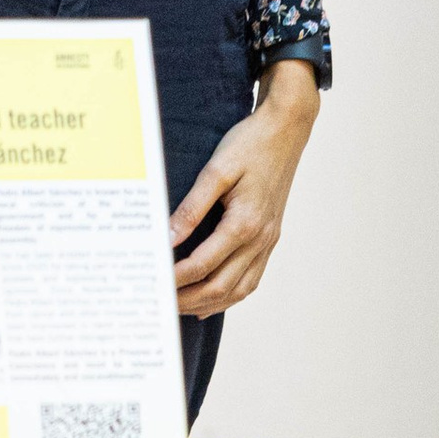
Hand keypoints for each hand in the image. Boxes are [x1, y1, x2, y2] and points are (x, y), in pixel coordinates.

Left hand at [168, 60, 317, 317]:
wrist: (286, 129)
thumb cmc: (250, 144)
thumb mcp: (216, 170)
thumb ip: (192, 207)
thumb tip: (169, 238)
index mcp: (244, 224)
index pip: (202, 266)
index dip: (175, 280)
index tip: (152, 284)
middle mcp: (260, 239)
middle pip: (220, 286)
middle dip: (188, 299)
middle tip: (159, 304)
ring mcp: (268, 241)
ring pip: (239, 289)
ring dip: (210, 302)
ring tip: (180, 307)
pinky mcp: (271, 236)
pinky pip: (252, 278)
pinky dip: (231, 294)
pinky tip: (214, 297)